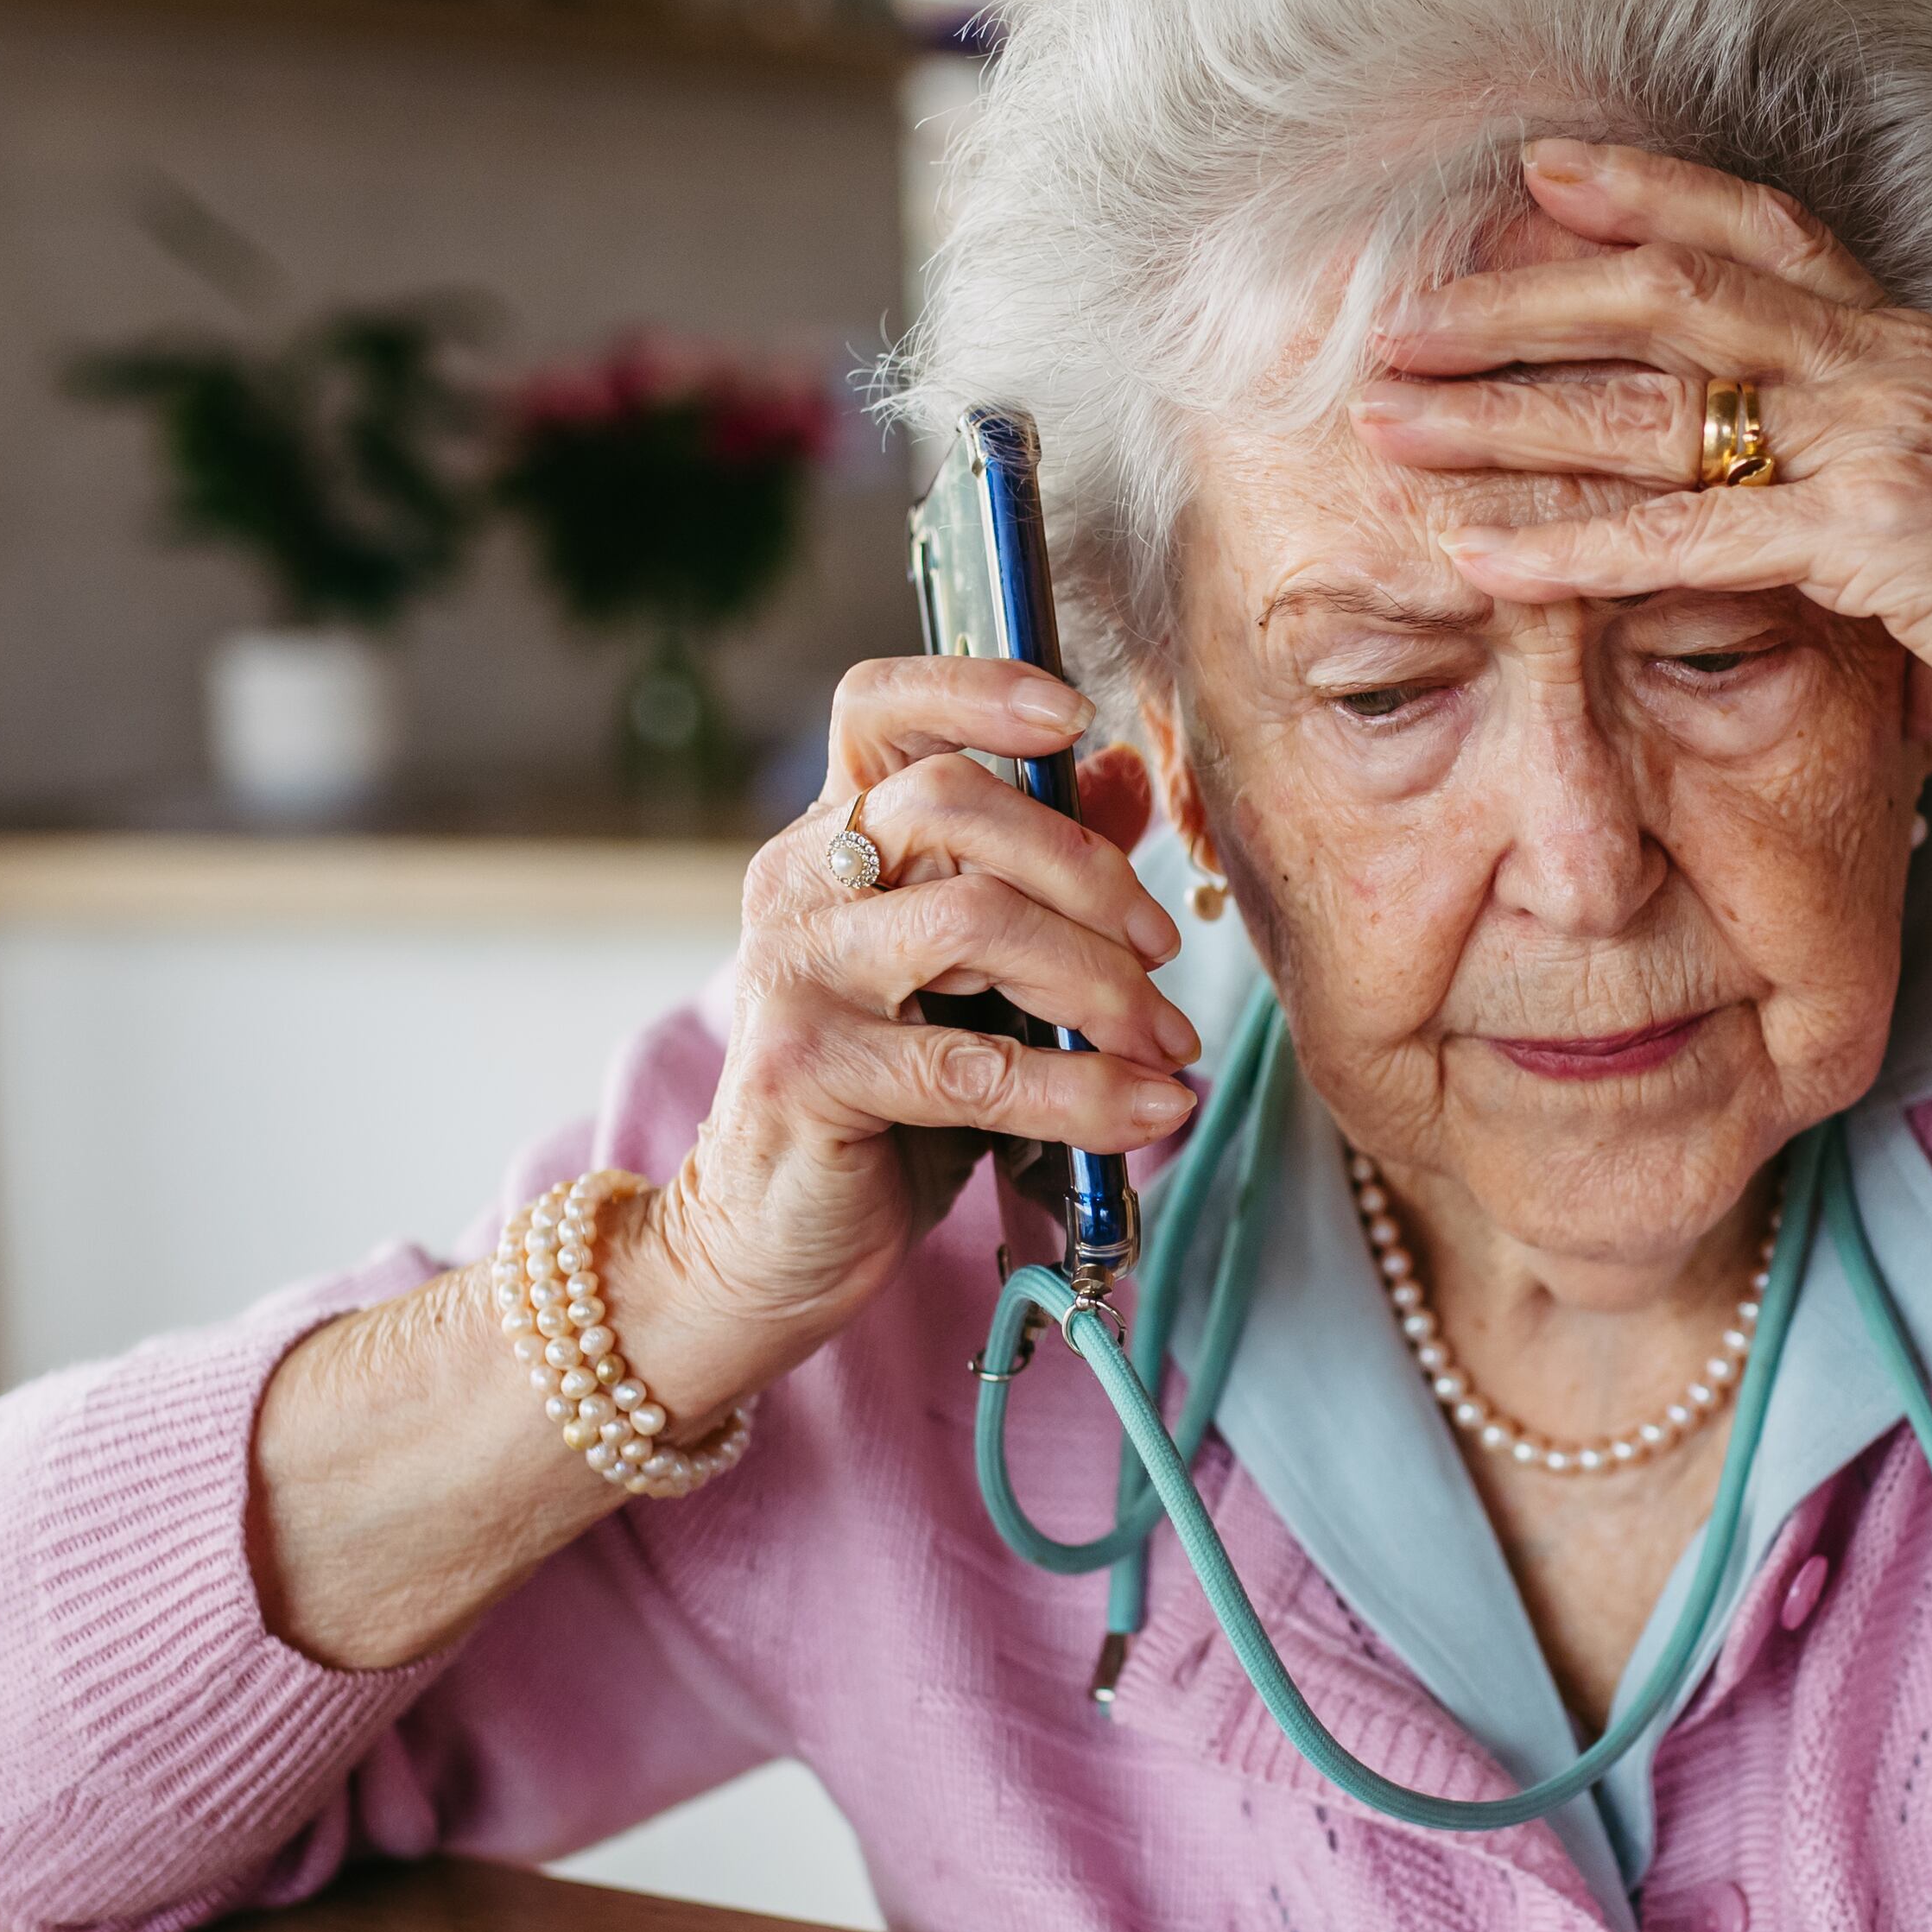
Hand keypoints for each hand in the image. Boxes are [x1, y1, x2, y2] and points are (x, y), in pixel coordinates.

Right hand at [613, 657, 1199, 1423]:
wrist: (768, 1243)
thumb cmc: (883, 1102)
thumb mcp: (971, 978)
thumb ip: (1038, 875)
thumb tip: (1125, 776)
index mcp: (834, 841)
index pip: (879, 709)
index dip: (975, 688)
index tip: (1073, 714)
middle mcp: (799, 886)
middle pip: (953, 803)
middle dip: (1088, 869)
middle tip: (1161, 949)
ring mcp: (794, 974)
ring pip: (972, 918)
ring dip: (1098, 980)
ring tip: (1162, 1040)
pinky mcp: (807, 1072)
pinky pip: (974, 1066)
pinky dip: (1085, 1090)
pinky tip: (1147, 1110)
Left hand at [1350, 137, 1931, 897]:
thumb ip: (1891, 475)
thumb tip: (1818, 504)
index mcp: (1915, 350)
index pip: (1766, 234)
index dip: (1650, 190)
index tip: (1544, 171)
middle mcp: (1887, 371)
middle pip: (1672, 296)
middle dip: (1524, 301)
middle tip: (1403, 316)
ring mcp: (1877, 446)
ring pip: (1655, 404)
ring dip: (1506, 414)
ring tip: (1390, 427)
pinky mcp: (1872, 542)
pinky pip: (1686, 537)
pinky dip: (1568, 546)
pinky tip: (1477, 554)